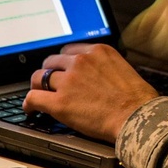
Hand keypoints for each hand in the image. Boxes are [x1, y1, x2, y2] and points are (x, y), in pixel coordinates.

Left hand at [23, 43, 158, 142]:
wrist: (137, 117)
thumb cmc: (138, 99)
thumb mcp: (124, 69)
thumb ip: (106, 66)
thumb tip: (99, 75)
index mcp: (98, 51)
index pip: (69, 50)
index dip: (63, 62)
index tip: (62, 69)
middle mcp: (81, 61)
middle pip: (51, 61)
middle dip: (49, 72)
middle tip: (49, 83)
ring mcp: (68, 81)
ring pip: (39, 78)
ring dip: (38, 86)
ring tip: (38, 95)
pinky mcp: (60, 102)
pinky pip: (33, 98)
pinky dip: (29, 103)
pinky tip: (31, 109)